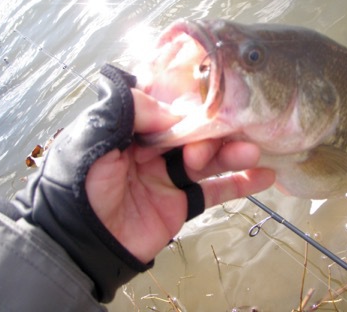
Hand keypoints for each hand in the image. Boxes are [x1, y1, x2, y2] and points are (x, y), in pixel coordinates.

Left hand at [86, 88, 275, 262]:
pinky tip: (265, 176)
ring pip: (211, 160)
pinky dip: (241, 185)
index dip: (193, 107)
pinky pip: (216, 192)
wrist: (80, 242)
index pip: (173, 110)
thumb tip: (175, 112)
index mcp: (136, 129)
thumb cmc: (81, 184)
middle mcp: (157, 149)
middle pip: (197, 134)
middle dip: (213, 135)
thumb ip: (129, 112)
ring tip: (252, 152)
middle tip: (217, 144)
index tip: (213, 104)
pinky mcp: (183, 204)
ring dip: (234, 154)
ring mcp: (172, 177)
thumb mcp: (96, 138)